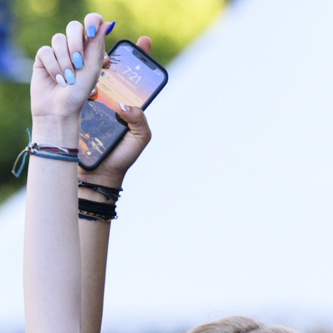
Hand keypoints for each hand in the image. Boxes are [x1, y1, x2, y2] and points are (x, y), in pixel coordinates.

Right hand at [31, 15, 107, 126]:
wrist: (60, 111)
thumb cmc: (79, 94)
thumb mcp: (92, 70)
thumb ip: (97, 46)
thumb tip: (108, 23)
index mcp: (90, 48)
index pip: (92, 23)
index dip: (91, 21)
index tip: (91, 32)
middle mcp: (74, 47)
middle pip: (74, 27)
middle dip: (76, 45)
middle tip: (78, 63)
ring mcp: (58, 51)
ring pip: (59, 40)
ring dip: (65, 62)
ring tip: (68, 79)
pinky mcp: (43, 57)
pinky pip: (46, 51)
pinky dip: (53, 67)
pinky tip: (57, 79)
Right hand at [79, 37, 152, 188]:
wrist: (97, 172)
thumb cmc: (121, 155)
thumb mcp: (139, 138)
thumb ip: (140, 121)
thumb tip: (124, 105)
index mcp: (126, 101)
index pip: (133, 75)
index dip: (138, 56)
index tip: (142, 42)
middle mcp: (108, 95)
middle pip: (109, 66)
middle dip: (110, 54)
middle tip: (110, 57)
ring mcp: (89, 96)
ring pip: (89, 70)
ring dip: (90, 64)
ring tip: (95, 71)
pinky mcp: (73, 100)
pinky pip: (73, 79)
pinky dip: (73, 74)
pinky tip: (76, 76)